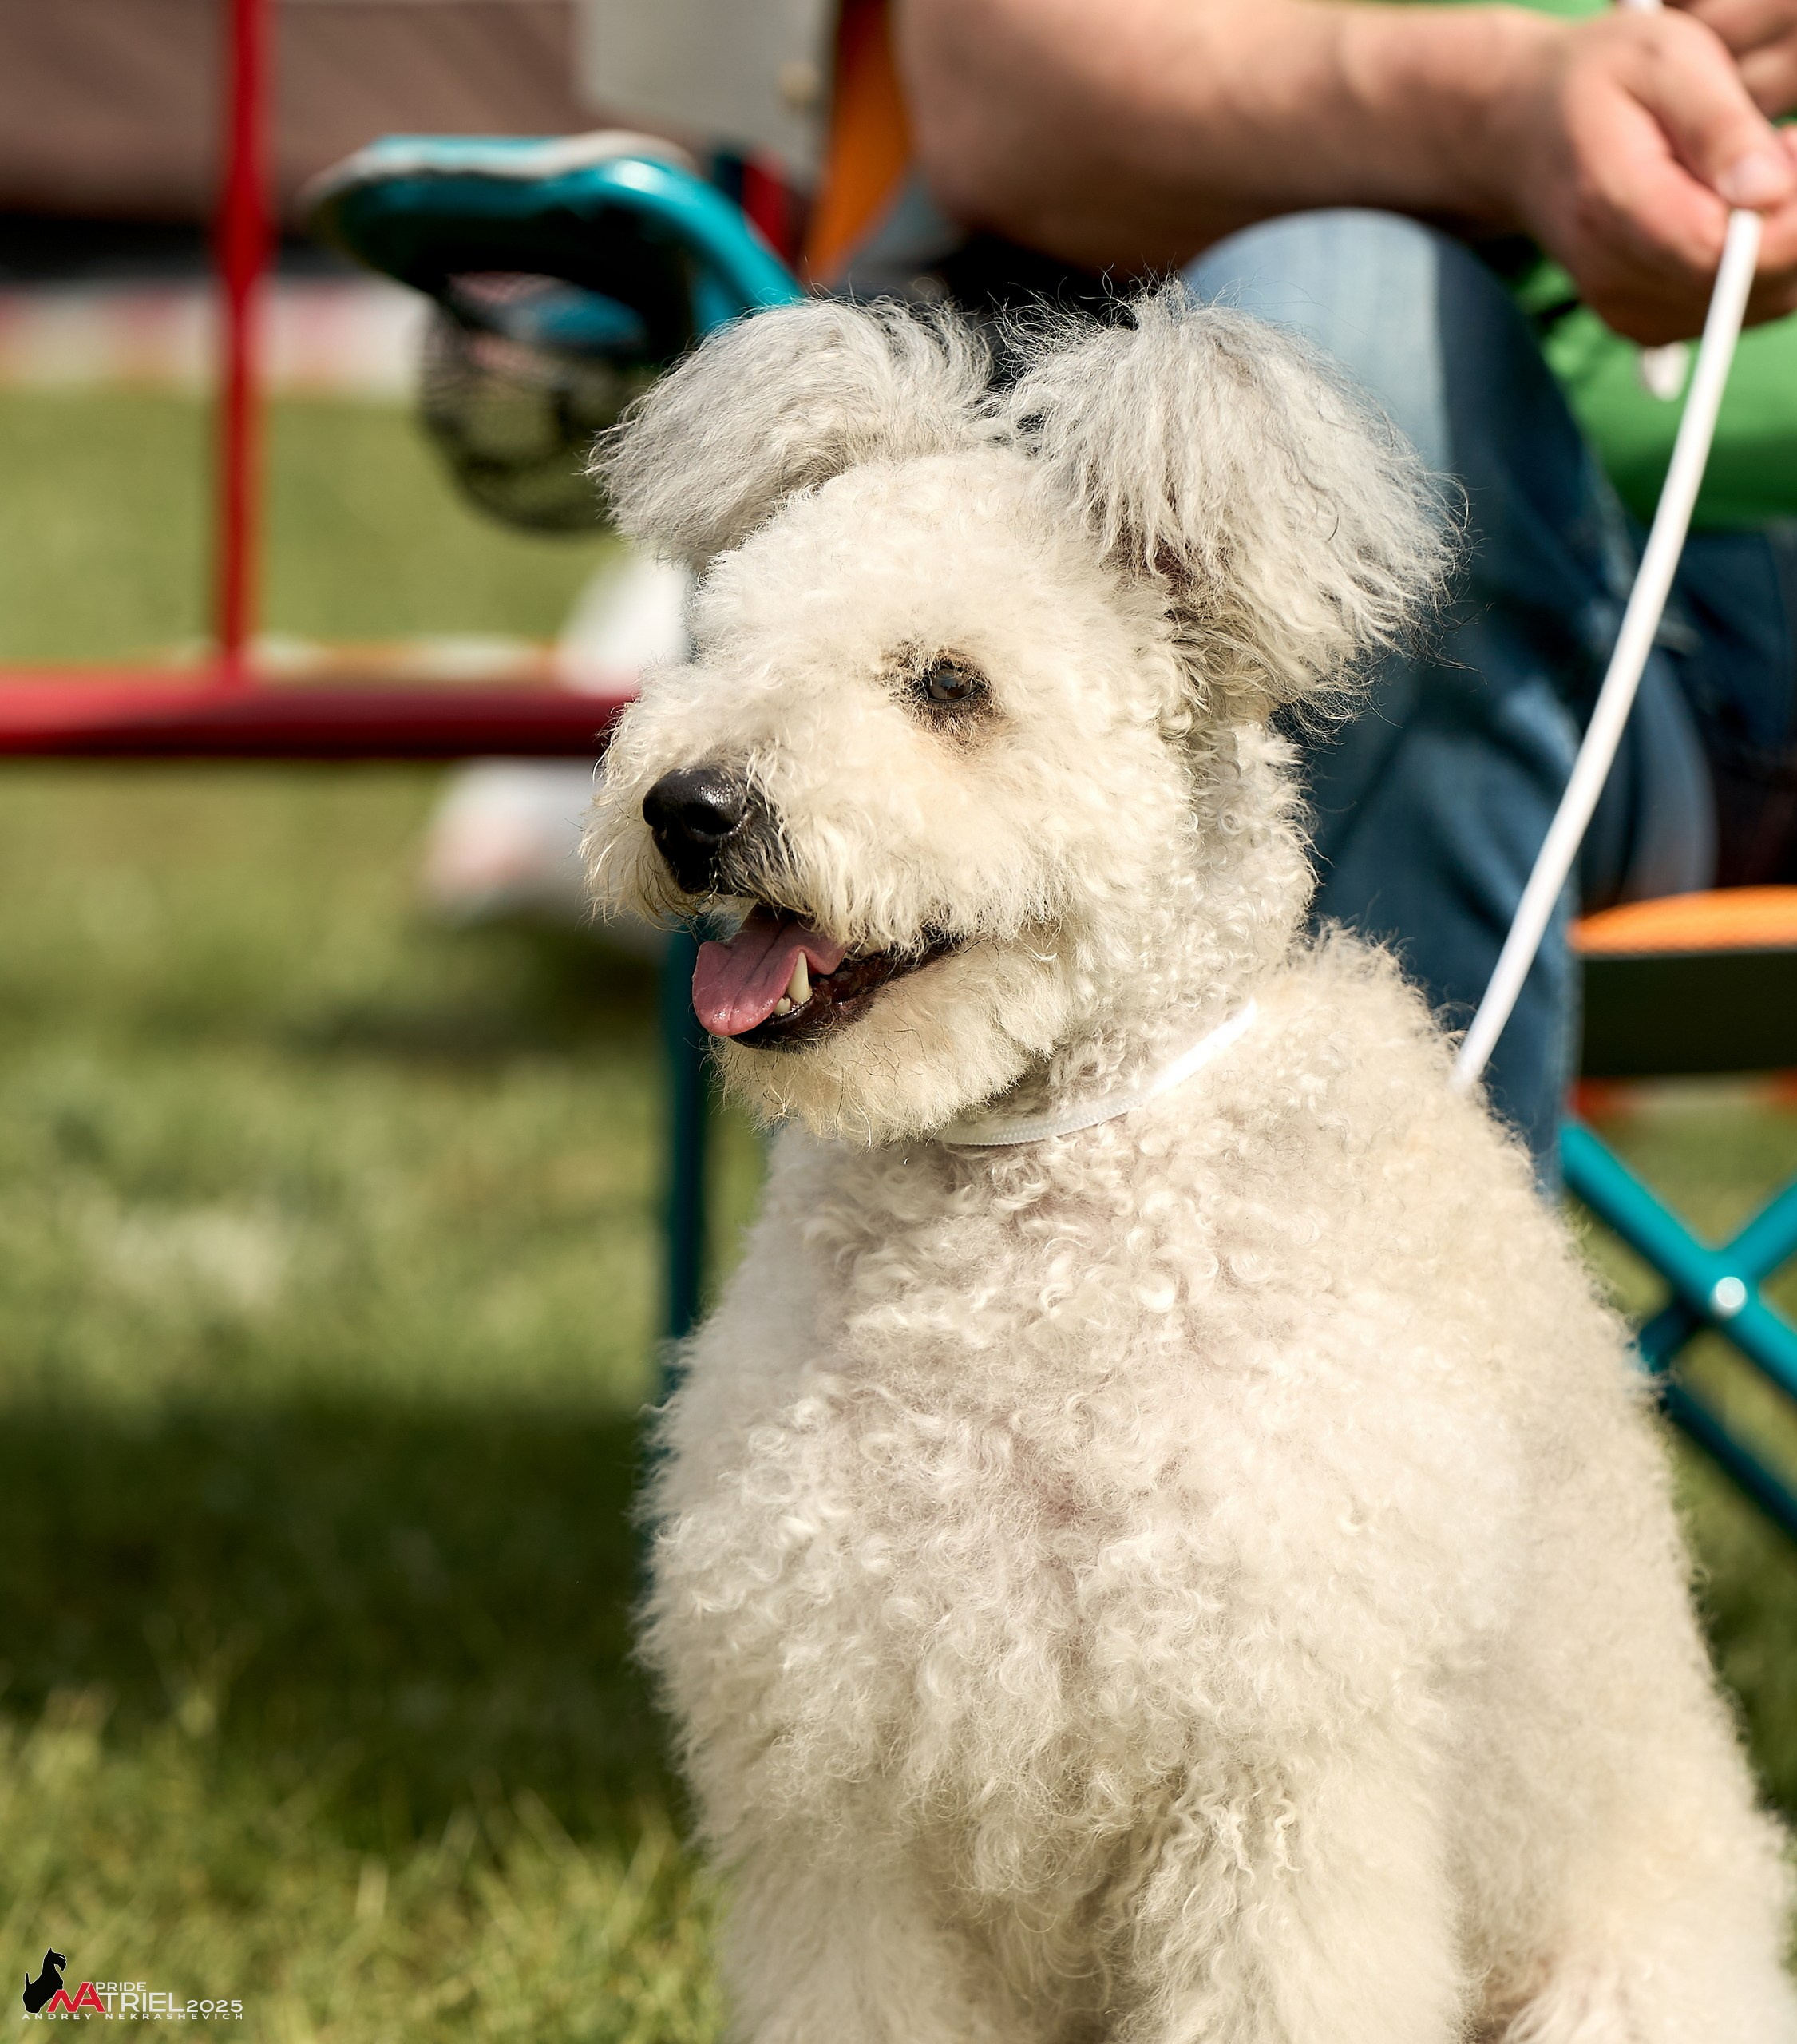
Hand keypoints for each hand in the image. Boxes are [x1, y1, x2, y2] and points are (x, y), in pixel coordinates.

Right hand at [1487, 6, 1796, 339]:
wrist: (1519, 136)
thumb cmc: (1596, 85)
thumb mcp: (1662, 62)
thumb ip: (1718, 127)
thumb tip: (1768, 193)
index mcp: (1613, 207)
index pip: (1724, 251)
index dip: (1787, 212)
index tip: (1788, 142)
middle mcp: (1613, 279)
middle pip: (1749, 284)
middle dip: (1791, 219)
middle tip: (1773, 146)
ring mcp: (1626, 311)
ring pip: (1755, 302)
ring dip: (1778, 241)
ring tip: (1745, 174)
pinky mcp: (1645, 323)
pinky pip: (1736, 308)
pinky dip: (1757, 262)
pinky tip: (1729, 212)